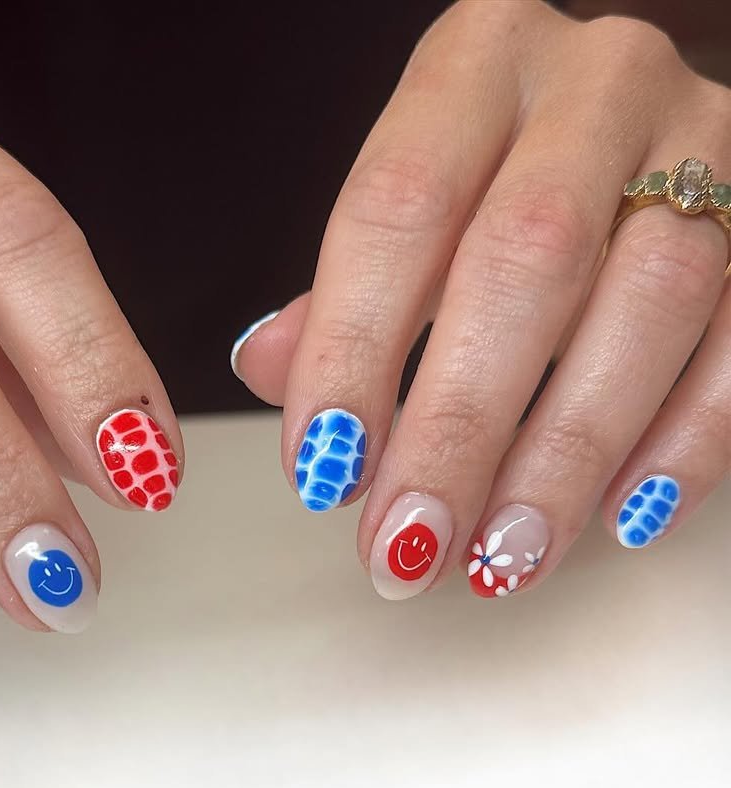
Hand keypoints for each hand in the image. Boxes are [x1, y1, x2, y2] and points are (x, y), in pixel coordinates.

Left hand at [232, 1, 728, 599]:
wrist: (634, 140)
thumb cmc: (491, 187)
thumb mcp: (405, 214)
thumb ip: (337, 296)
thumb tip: (265, 368)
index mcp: (474, 64)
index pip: (398, 206)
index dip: (351, 352)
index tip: (325, 474)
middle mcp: (595, 82)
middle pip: (526, 258)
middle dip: (459, 427)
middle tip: (410, 543)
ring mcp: (707, 142)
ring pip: (650, 300)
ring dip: (565, 455)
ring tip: (501, 558)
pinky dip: (684, 443)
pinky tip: (619, 519)